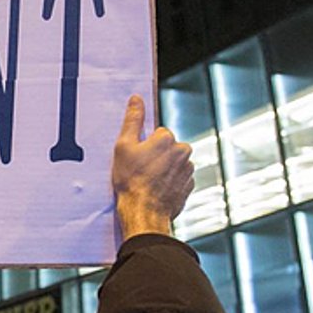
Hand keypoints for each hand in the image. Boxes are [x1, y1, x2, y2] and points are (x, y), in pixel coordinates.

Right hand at [110, 95, 193, 240]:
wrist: (143, 212)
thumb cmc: (131, 181)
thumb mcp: (123, 146)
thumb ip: (132, 120)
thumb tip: (136, 100)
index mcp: (167, 139)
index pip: (159, 133)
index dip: (146, 145)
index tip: (138, 157)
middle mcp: (183, 152)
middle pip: (169, 147)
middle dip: (158, 155)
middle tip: (141, 169)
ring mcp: (188, 170)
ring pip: (175, 163)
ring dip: (164, 169)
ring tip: (148, 181)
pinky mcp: (189, 186)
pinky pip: (179, 178)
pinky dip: (170, 182)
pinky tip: (157, 189)